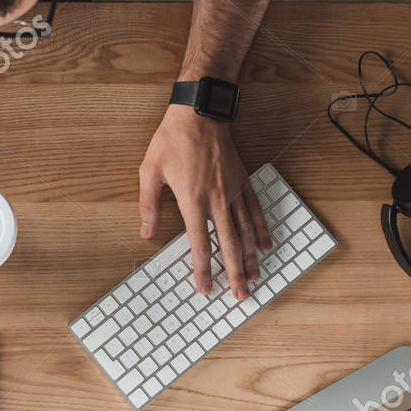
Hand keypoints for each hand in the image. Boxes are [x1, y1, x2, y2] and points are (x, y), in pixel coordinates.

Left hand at [138, 105, 270, 299]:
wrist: (199, 113)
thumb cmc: (171, 141)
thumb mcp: (149, 172)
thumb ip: (148, 206)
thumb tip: (145, 233)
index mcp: (192, 201)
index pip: (199, 245)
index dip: (202, 270)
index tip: (205, 289)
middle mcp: (217, 200)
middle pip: (228, 245)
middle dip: (233, 274)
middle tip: (238, 296)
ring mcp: (233, 191)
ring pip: (246, 231)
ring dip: (250, 258)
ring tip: (254, 279)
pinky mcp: (242, 181)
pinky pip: (255, 210)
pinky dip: (261, 230)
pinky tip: (265, 246)